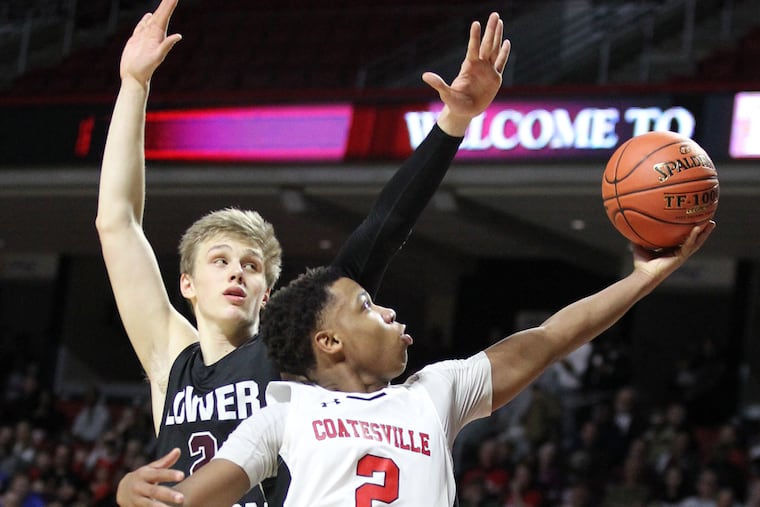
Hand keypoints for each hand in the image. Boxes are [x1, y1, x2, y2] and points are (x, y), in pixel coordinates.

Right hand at [116, 448, 184, 505]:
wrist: (122, 491)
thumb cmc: (143, 478)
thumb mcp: (151, 468)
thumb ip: (165, 461)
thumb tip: (178, 450)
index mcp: (144, 475)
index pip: (158, 474)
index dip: (170, 475)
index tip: (182, 475)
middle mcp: (138, 487)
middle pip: (154, 491)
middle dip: (168, 495)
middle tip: (182, 498)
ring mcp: (135, 500)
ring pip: (148, 505)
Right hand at [120, 0, 181, 85]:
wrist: (134, 76)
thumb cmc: (146, 68)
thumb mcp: (157, 56)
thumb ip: (167, 45)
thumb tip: (179, 36)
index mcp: (159, 35)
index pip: (165, 17)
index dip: (169, 6)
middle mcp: (154, 34)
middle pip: (160, 15)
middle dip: (167, 4)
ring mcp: (145, 36)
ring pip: (152, 19)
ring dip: (158, 10)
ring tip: (165, 1)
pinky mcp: (137, 39)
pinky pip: (142, 26)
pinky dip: (145, 19)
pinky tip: (149, 15)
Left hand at [424, 12, 510, 134]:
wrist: (465, 112)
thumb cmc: (454, 103)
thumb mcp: (446, 94)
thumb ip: (438, 84)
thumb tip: (424, 76)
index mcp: (468, 66)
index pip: (473, 48)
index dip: (475, 36)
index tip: (476, 23)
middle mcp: (479, 65)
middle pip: (487, 44)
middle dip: (491, 30)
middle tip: (495, 15)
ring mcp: (488, 70)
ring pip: (495, 50)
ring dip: (498, 36)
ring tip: (500, 22)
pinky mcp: (496, 79)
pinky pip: (501, 63)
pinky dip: (504, 53)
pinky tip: (507, 42)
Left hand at [632, 220, 715, 280]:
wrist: (643, 275)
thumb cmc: (641, 264)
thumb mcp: (639, 246)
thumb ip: (638, 237)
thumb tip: (632, 226)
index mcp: (671, 251)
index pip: (684, 240)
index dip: (690, 232)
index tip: (695, 222)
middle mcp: (678, 253)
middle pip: (694, 241)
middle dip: (703, 232)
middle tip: (709, 222)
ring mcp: (681, 256)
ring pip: (696, 243)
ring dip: (704, 233)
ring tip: (711, 223)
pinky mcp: (680, 258)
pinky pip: (689, 245)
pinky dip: (693, 236)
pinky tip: (697, 228)